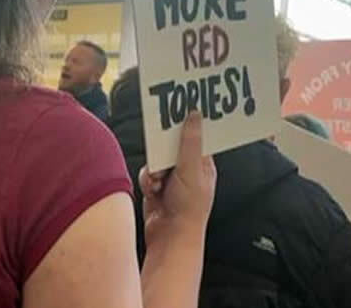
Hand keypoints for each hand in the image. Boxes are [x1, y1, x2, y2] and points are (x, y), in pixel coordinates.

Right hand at [139, 111, 215, 247]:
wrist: (170, 237)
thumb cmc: (189, 209)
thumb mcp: (191, 169)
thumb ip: (190, 142)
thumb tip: (195, 115)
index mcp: (203, 164)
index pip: (197, 137)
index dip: (188, 125)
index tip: (178, 112)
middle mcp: (188, 170)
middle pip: (172, 146)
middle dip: (164, 151)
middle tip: (161, 150)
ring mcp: (171, 179)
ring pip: (156, 159)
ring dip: (154, 170)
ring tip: (159, 181)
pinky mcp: (156, 187)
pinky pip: (147, 174)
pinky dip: (147, 181)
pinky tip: (153, 190)